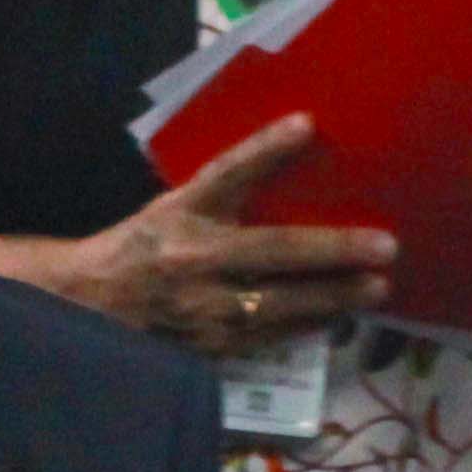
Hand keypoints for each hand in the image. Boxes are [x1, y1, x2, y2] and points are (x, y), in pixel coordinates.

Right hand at [7, 118, 397, 356]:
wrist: (86, 308)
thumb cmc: (138, 248)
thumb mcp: (171, 209)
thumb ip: (222, 194)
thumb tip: (296, 159)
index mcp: (179, 213)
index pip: (225, 174)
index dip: (265, 149)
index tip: (306, 124)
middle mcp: (191, 259)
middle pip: (271, 250)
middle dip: (331, 250)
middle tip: (386, 246)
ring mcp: (200, 309)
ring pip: (279, 304)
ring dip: (333, 297)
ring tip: (378, 288)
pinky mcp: (206, 347)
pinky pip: (268, 336)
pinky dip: (308, 325)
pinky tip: (340, 316)